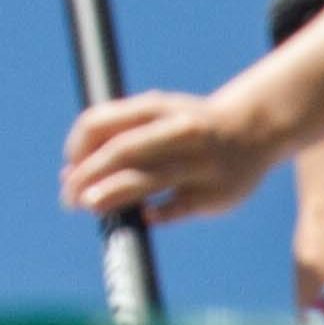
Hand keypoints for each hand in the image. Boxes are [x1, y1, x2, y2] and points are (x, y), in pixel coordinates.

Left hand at [60, 89, 280, 225]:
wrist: (255, 131)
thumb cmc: (188, 127)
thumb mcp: (155, 116)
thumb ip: (116, 137)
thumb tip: (69, 174)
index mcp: (155, 108)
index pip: (100, 124)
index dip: (76, 149)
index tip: (69, 170)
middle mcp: (177, 131)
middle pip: (120, 152)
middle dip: (87, 176)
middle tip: (68, 199)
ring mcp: (198, 162)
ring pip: (147, 179)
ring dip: (112, 193)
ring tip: (89, 205)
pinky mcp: (214, 194)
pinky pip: (177, 208)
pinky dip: (156, 212)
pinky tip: (144, 216)